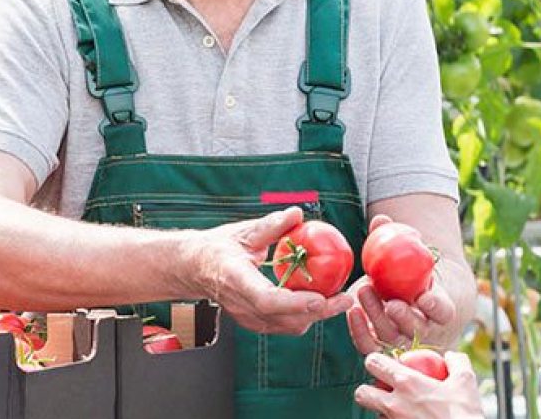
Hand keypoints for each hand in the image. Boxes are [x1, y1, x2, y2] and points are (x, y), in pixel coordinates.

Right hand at [184, 207, 352, 334]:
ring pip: (288, 326)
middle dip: (319, 312)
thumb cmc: (217, 247)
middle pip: (285, 319)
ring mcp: (247, 317)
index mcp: (235, 279)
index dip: (295, 302)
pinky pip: (284, 326)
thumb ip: (271, 225)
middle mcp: (241, 304)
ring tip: (340, 299)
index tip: (321, 298)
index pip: (266, 299)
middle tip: (346, 298)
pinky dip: (305, 316)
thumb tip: (297, 213)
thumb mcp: (242, 231)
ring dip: (316, 316)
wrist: (193, 269)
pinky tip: (322, 301)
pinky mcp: (254, 322)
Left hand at [345, 215, 456, 352]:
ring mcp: (402, 338)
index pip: (444, 312)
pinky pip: (369, 345)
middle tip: (391, 303)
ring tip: (364, 291)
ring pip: (391, 337)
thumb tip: (381, 220)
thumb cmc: (413, 270)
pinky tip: (352, 311)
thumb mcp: (411, 255)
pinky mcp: (380, 343)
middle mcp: (424, 328)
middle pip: (417, 329)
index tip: (424, 296)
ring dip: (376, 317)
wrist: (408, 291)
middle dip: (404, 317)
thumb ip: (399, 238)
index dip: (436, 307)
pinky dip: (359, 332)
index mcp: (440, 308)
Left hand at [353, 352, 480, 418]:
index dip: (375, 361)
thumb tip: (450, 356)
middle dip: (367, 389)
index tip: (385, 364)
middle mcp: (394, 403)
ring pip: (373, 414)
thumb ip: (456, 361)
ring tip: (397, 407)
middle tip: (381, 388)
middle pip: (361, 393)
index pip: (374, 363)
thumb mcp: (466, 381)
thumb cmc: (463, 413)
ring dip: (380, 409)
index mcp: (407, 382)